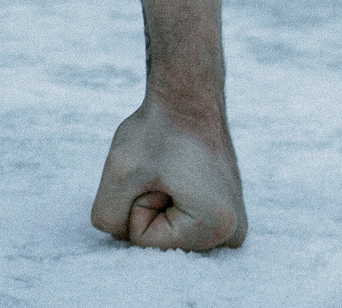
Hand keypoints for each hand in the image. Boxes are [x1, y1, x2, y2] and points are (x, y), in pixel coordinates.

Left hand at [91, 0, 246, 251]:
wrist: (187, 97)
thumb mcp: (118, 173)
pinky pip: (178, 226)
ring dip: (158, 204)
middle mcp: (233, 234)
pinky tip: (181, 177)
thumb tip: (121, 241)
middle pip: (159, 244)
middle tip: (164, 172)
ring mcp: (234, 227)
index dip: (136, 203)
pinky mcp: (225, 218)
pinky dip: (169, 202)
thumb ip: (107, 218)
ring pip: (167, 235)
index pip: (144, 241)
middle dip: (147, 207)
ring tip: (174, 173)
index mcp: (215, 227)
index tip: (158, 173)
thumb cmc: (156, 129)